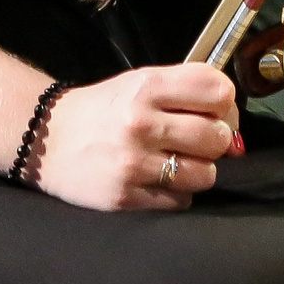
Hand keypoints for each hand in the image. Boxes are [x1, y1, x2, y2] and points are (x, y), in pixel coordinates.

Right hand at [35, 63, 240, 211]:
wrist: (48, 139)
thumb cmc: (105, 108)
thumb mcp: (140, 83)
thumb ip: (187, 93)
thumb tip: (235, 128)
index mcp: (147, 86)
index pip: (217, 91)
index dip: (226, 104)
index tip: (216, 111)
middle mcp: (141, 122)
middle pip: (217, 137)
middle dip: (217, 141)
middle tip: (199, 141)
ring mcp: (133, 163)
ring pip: (206, 174)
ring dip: (200, 170)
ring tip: (179, 162)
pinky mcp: (125, 197)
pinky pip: (180, 201)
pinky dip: (178, 193)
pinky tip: (160, 180)